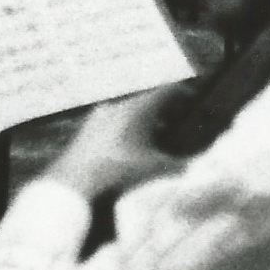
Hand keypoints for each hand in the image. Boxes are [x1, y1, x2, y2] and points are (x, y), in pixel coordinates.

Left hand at [52, 87, 187, 201]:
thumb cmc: (120, 169)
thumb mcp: (154, 168)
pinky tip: (131, 142)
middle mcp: (119, 105)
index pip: (165, 90)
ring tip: (157, 131)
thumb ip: (178, 166)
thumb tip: (193, 167)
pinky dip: (128, 125)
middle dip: (163, 107)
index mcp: (138, 108)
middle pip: (147, 99)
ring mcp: (101, 114)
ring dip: (144, 117)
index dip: (181, 91)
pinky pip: (115, 118)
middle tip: (177, 115)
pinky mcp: (89, 126)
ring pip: (129, 109)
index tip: (192, 96)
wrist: (76, 178)